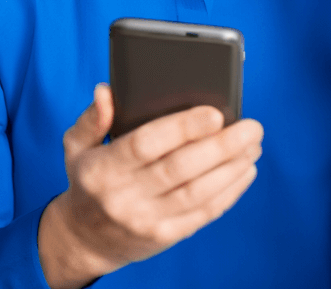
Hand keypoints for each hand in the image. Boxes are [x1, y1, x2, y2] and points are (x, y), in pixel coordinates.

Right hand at [38, 85, 262, 288]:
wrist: (87, 239)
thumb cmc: (89, 181)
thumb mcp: (77, 147)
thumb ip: (92, 118)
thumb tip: (106, 91)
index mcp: (103, 169)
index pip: (145, 145)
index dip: (182, 128)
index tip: (215, 113)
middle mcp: (125, 197)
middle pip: (179, 169)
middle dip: (221, 146)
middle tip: (252, 126)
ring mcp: (147, 220)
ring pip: (198, 192)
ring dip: (232, 168)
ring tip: (253, 145)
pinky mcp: (166, 236)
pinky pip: (204, 213)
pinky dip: (229, 191)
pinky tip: (245, 170)